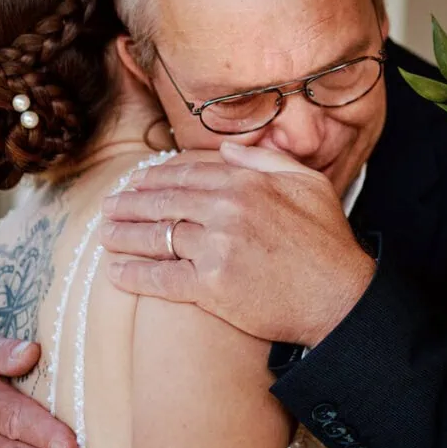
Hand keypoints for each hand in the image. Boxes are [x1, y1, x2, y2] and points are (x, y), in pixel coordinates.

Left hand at [102, 142, 374, 346]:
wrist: (341, 298)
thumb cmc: (329, 243)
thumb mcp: (309, 183)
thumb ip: (267, 160)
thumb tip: (228, 149)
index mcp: (246, 182)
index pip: (188, 172)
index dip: (156, 176)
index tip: (137, 180)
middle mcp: (226, 209)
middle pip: (164, 201)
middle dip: (131, 202)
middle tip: (109, 205)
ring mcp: (216, 247)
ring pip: (157, 237)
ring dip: (124, 235)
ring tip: (105, 235)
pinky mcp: (211, 287)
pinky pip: (162, 279)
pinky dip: (135, 276)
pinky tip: (117, 273)